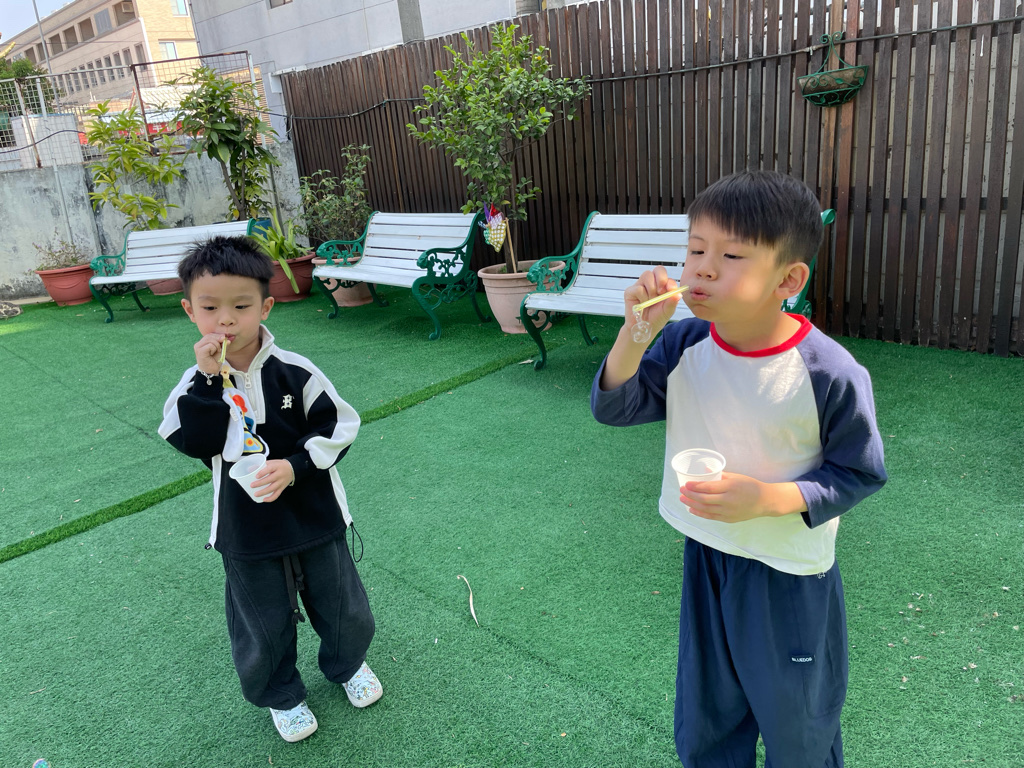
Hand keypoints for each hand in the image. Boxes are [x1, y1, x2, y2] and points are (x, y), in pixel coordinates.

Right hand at [194, 332, 229, 374]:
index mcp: (202, 343)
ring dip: (217, 345)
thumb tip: (228, 338)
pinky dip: (214, 348)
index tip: (225, 340)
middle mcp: (198, 344)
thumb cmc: (215, 361)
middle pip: (210, 335)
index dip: (218, 336)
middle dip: (219, 340)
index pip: (210, 334)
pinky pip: (210, 345)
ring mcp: (198, 347)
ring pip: (210, 339)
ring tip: (217, 351)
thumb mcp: (220, 350)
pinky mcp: (200, 351)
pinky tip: (213, 353)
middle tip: (220, 348)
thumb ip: (223, 343)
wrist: (211, 371)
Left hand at [250, 459, 294, 502]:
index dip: (263, 473)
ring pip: (272, 488)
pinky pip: (277, 494)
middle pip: (270, 480)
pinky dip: (270, 498)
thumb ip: (262, 465)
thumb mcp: (272, 462)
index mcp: (277, 466)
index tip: (256, 476)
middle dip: (260, 483)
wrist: (292, 469)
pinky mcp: (282, 488)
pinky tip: (264, 499)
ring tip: (255, 494)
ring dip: (263, 492)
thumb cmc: (280, 465)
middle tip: (252, 485)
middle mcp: (280, 474)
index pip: (270, 469)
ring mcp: (281, 482)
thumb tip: (250, 469)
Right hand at [624, 266, 679, 343]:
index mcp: (662, 285)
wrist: (644, 328)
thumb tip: (678, 294)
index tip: (670, 289)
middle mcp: (651, 283)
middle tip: (661, 291)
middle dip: (661, 279)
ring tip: (650, 301)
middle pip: (657, 270)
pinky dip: (643, 297)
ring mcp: (640, 285)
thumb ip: (672, 302)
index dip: (668, 280)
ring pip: (647, 276)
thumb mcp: (668, 311)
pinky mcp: (630, 291)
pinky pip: (638, 288)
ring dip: (651, 290)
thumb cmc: (656, 318)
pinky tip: (642, 304)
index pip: (666, 275)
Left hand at [680, 472, 803, 523]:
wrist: (765, 501)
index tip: (685, 484)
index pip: (708, 487)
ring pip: (705, 509)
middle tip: (681, 491)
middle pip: (704, 499)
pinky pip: (711, 517)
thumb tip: (704, 468)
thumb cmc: (750, 485)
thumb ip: (720, 474)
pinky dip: (700, 513)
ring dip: (692, 505)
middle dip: (690, 495)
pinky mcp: (729, 519)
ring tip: (683, 500)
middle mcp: (728, 500)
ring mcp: (728, 511)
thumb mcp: (736, 477)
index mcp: (730, 487)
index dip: (694, 486)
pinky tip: (692, 510)